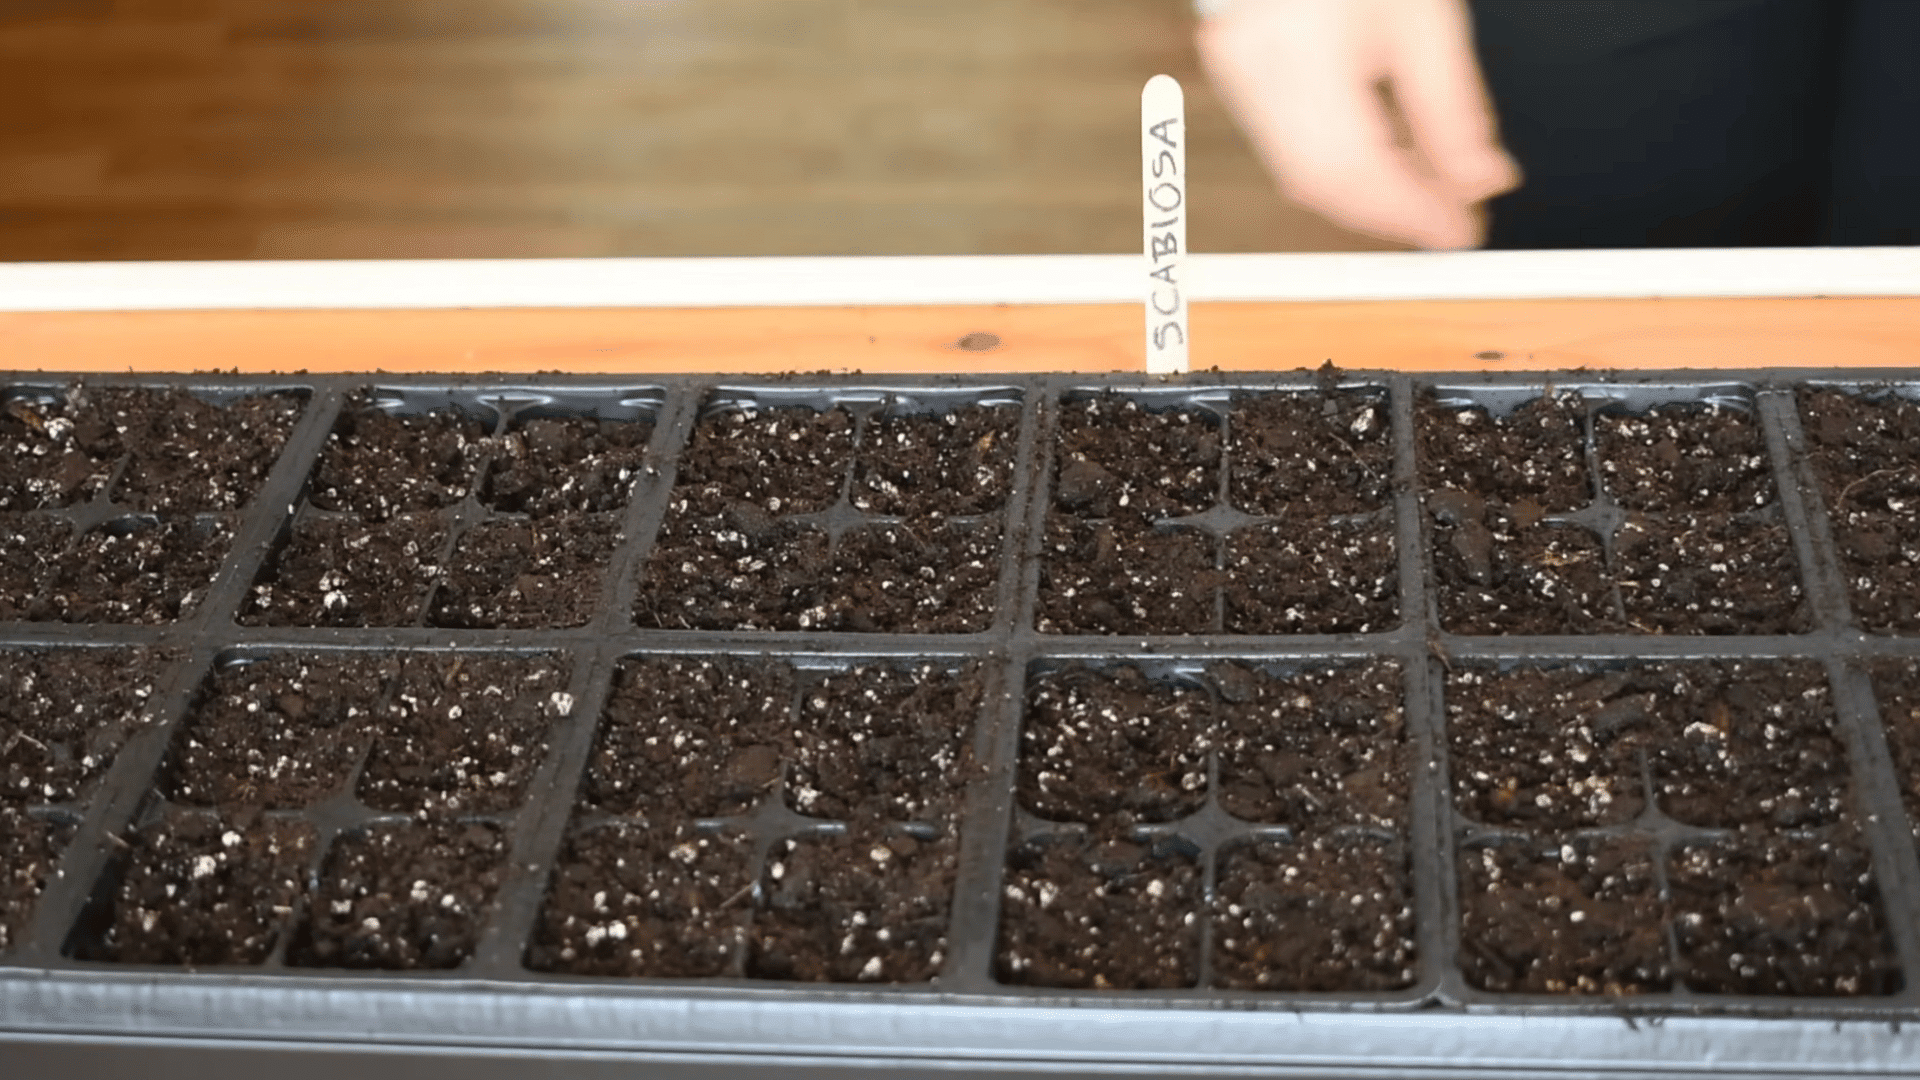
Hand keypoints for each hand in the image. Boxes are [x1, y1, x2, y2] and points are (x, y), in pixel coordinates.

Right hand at [1196, 0, 1520, 248]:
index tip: (1460, 230)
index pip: (1352, 167)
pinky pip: (1291, 149)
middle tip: (1451, 219)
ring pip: (1303, 174)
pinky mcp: (1242, 78)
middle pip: (1321, 182)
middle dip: (1392, 211)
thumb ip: (1451, 110)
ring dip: (1371, 194)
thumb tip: (1478, 180)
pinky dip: (1344, 168)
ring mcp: (1237, 77)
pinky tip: (1388, 163)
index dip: (1411, 212)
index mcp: (1299, 48)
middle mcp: (1253, 69)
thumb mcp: (1423, 22)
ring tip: (1430, 193)